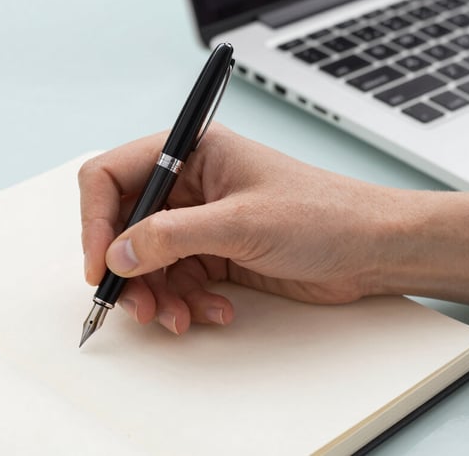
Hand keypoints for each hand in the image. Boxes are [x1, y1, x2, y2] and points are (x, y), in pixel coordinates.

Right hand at [78, 124, 397, 333]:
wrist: (372, 249)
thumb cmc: (323, 214)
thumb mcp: (241, 223)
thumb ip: (172, 236)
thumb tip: (118, 253)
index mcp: (190, 152)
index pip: (112, 176)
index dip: (96, 221)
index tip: (100, 265)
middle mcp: (189, 185)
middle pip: (125, 225)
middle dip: (128, 270)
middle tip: (139, 306)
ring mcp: (200, 221)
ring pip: (148, 261)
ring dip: (157, 295)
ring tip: (179, 318)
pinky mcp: (215, 252)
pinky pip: (178, 281)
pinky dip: (186, 302)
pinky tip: (214, 311)